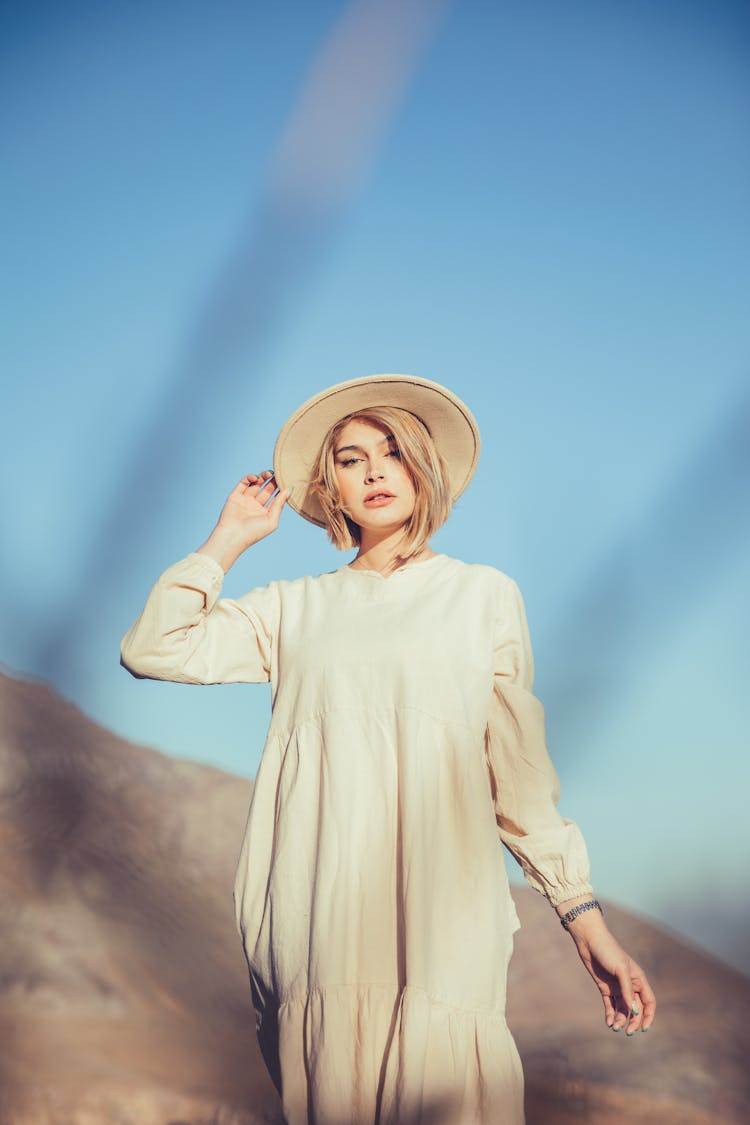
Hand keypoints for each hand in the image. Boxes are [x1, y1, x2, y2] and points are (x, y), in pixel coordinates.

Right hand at [197, 471, 291, 570]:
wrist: (233, 536)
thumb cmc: (254, 532)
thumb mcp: (271, 520)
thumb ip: (279, 504)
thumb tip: (289, 490)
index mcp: (265, 513)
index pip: (275, 498)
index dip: (281, 489)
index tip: (287, 481)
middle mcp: (255, 506)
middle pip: (266, 489)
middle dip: (272, 481)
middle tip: (278, 474)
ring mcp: (245, 500)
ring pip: (255, 484)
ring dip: (262, 477)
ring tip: (268, 473)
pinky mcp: (235, 496)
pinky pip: (243, 484)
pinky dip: (249, 478)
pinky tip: (256, 477)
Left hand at [566, 915, 655, 1034]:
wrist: (589, 940)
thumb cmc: (608, 951)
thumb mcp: (621, 969)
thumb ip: (628, 990)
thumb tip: (634, 1011)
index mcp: (638, 979)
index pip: (649, 1002)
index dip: (648, 1016)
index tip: (643, 1028)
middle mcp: (629, 985)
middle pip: (636, 1009)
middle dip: (633, 1021)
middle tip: (627, 1032)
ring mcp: (617, 987)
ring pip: (622, 1009)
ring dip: (620, 1020)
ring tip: (614, 1027)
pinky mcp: (605, 988)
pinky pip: (610, 1005)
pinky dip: (610, 1015)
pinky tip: (608, 1022)